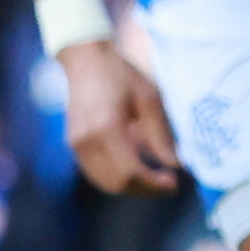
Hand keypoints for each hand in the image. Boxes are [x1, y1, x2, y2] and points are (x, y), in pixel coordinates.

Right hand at [60, 41, 182, 196]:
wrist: (86, 60)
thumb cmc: (121, 75)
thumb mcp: (149, 99)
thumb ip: (161, 135)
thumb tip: (176, 165)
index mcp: (107, 128)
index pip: (131, 172)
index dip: (154, 185)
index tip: (173, 183)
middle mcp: (87, 141)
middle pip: (118, 183)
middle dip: (145, 190)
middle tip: (167, 183)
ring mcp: (76, 144)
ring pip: (105, 183)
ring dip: (131, 187)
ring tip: (152, 179)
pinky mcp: (73, 145)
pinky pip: (96, 173)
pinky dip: (116, 178)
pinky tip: (134, 169)